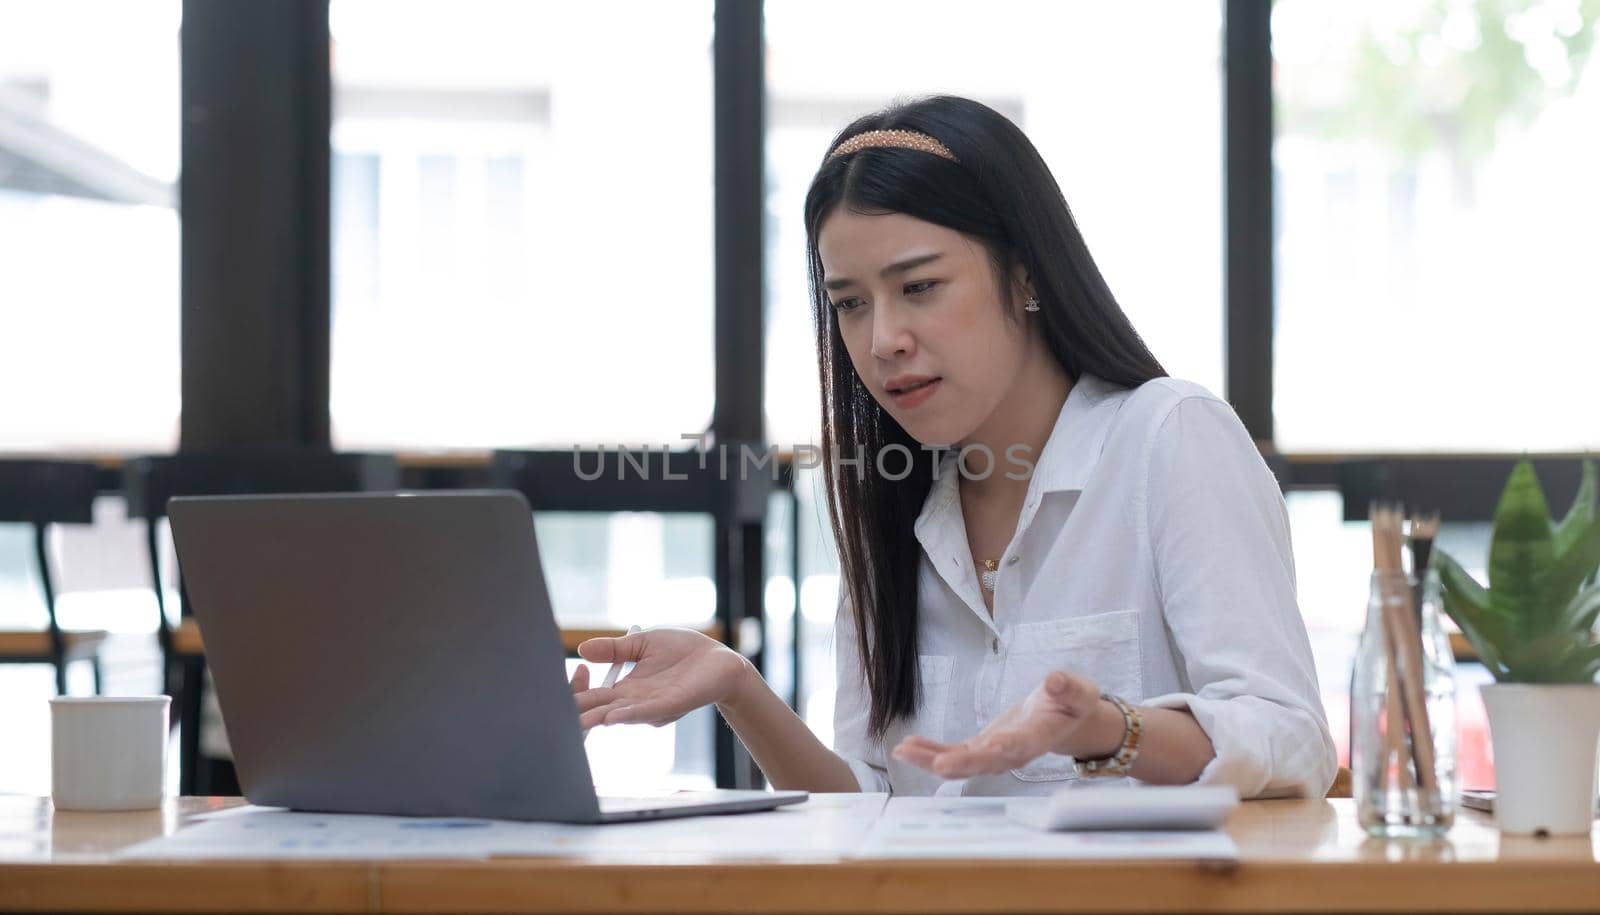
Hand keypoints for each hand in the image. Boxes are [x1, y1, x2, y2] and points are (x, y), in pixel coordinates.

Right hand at [572, 626, 752, 730]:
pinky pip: (646, 713)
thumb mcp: (643, 643)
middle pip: (600, 710)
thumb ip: (614, 649)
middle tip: (555, 713)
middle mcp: (635, 701)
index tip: (574, 673)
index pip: (593, 695)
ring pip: (619, 715)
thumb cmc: (684, 651)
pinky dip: (628, 714)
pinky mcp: (671, 705)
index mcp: (626, 688)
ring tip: (578, 720)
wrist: (719, 659)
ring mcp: (652, 706)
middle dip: (579, 711)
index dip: (579, 689)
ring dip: (598, 717)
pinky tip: (612, 716)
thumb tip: (582, 648)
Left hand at [891, 670, 1117, 777]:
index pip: (1023, 744)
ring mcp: (994, 756)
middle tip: (938, 764)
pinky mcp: (980, 750)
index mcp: (1039, 737)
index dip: (1008, 747)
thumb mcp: (1078, 691)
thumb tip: (1056, 679)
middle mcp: (1014, 754)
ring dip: (932, 760)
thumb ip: (1069, 688)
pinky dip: (929, 752)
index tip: (992, 747)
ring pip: (962, 764)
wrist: (1063, 720)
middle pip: (986, 763)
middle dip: (962, 763)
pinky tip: (906, 747)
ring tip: (904, 752)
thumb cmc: (1071, 703)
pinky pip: (952, 754)